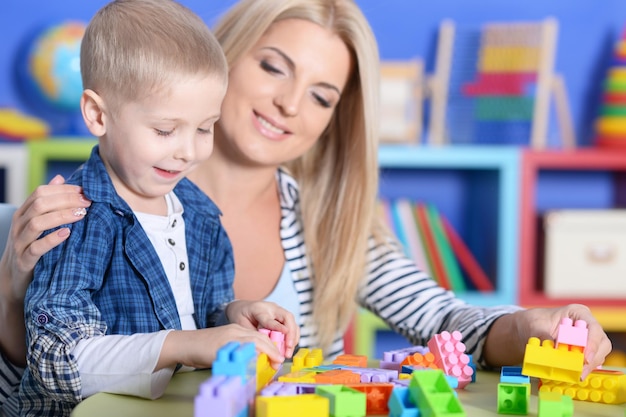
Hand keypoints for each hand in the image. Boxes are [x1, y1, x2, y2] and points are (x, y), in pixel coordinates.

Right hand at [0, 175, 90, 300]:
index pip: (40, 192)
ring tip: (81, 215)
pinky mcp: (24, 261)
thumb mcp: (38, 222)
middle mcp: (19, 225)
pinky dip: (52, 239)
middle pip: (40, 204)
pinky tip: (67, 233)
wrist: (14, 279)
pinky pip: (36, 248)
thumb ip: (49, 201)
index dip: (63, 189)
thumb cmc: (32, 246)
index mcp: (24, 213)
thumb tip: (60, 178)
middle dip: (66, 200)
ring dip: (61, 216)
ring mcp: (20, 243)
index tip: (84, 191)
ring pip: (37, 223)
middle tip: (87, 202)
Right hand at [158, 324, 289, 370]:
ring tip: (275, 361)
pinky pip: (242, 348)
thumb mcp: (225, 345)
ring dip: (269, 351)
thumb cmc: (203, 347)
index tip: (277, 357)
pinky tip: (259, 361)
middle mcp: (235, 330)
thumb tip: (253, 360)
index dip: (271, 346)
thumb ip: (239, 349)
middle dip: (273, 349)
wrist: (185, 343)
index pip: (260, 336)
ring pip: (255, 340)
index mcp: (237, 329)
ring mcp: (229, 336)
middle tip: (280, 361)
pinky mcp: (223, 344)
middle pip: (261, 337)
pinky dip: (253, 354)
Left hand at [226, 300, 299, 359]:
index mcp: (259, 309)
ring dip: (293, 338)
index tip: (285, 332)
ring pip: (291, 322)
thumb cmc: (240, 316)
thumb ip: (253, 335)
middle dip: (291, 333)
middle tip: (288, 348)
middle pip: (287, 317)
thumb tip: (262, 349)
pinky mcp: (282, 318)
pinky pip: (291, 326)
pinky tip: (288, 349)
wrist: (241, 307)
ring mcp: (278, 312)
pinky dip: (292, 338)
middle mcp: (272, 308)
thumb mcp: (241, 325)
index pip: (269, 319)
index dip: (277, 326)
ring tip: (288, 353)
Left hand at [514, 304, 611, 379]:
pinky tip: (574, 374)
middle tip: (580, 372)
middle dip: (592, 359)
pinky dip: (583, 369)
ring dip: (588, 366)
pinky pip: (589, 363)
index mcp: (578, 313)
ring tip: (576, 375)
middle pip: (601, 343)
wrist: (526, 329)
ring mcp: (587, 340)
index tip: (586, 357)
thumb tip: (552, 351)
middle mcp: (586, 326)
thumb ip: (544, 337)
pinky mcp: (583, 353)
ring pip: (598, 355)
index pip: (593, 327)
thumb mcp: (535, 326)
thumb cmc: (533, 322)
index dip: (593, 343)